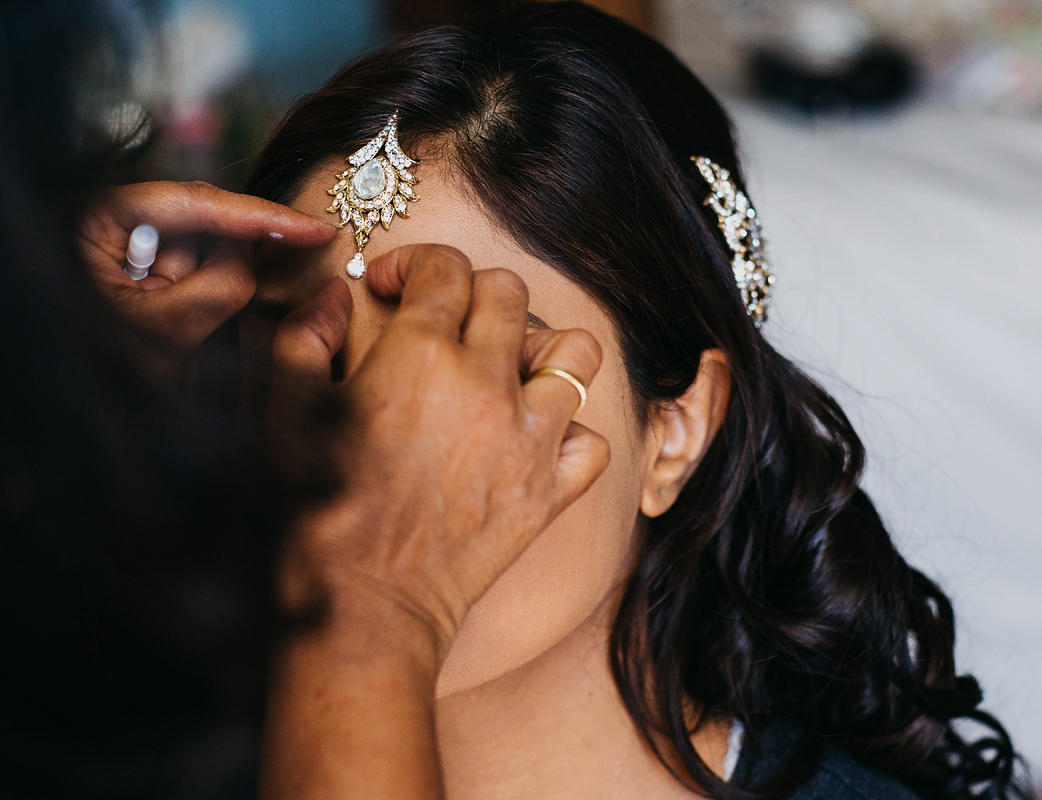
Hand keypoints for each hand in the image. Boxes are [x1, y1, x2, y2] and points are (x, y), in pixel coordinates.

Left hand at [78, 181, 335, 351]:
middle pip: (193, 229)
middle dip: (214, 271)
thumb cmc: (87, 372)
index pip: (193, 201)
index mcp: (94, 219)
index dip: (261, 215)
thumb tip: (248, 261)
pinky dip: (188, 310)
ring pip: (190, 259)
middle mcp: (106, 227)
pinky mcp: (125, 278)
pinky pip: (178, 283)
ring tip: (168, 338)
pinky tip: (171, 335)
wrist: (60, 416)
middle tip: (219, 306)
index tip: (313, 230)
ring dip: (195, 302)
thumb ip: (216, 289)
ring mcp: (115, 254)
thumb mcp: (158, 332)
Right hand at [270, 243, 609, 659]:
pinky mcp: (550, 491)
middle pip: (511, 295)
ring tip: (509, 368)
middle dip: (475, 292)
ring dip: (544, 349)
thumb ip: (306, 333)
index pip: (447, 268)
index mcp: (420, 355)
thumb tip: (338, 293)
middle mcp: (487, 384)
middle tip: (446, 321)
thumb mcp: (284, 409)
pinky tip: (534, 439)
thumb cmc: (314, 509)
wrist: (361, 605)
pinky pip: (592, 441)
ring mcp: (529, 438)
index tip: (395, 288)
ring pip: (577, 354)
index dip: (417, 263)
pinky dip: (571, 433)